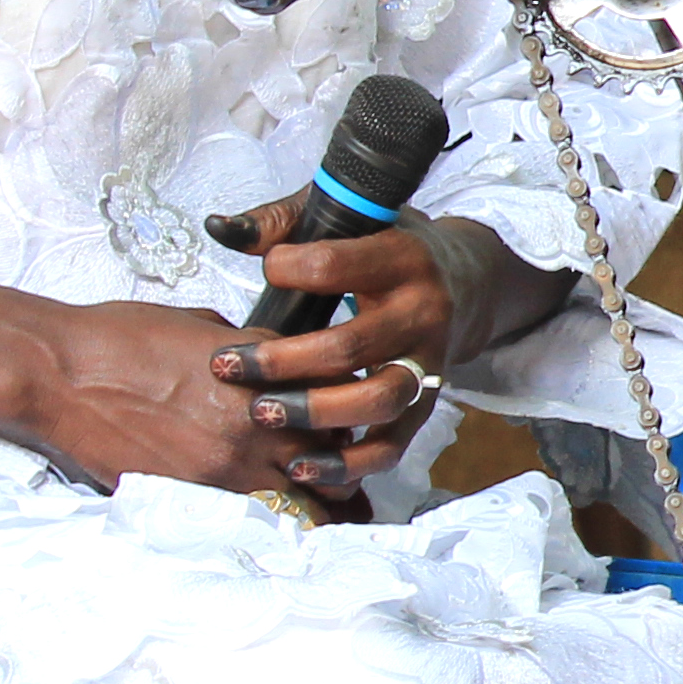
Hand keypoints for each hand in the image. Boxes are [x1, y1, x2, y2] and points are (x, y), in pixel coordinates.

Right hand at [14, 297, 398, 509]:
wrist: (58, 373)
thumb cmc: (118, 339)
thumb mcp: (199, 325)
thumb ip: (246, 349)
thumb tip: (268, 364)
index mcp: (265, 369)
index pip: (340, 396)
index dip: (345, 410)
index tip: (341, 421)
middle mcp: (259, 417)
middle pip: (336, 450)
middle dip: (340, 460)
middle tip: (339, 471)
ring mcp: (229, 460)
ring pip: (307, 494)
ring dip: (314, 499)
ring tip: (323, 510)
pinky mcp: (195, 493)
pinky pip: (258, 519)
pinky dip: (274, 522)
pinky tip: (280, 526)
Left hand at [199, 211, 463, 498]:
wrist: (461, 281)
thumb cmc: (384, 246)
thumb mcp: (346, 218)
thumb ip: (281, 221)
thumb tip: (221, 230)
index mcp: (401, 259)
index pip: (336, 266)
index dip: (288, 270)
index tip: (267, 274)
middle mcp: (423, 314)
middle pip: (351, 345)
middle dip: (282, 362)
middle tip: (228, 366)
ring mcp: (428, 365)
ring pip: (378, 400)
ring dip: (314, 413)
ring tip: (262, 412)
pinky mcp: (425, 406)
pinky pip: (391, 446)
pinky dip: (347, 464)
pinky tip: (301, 465)